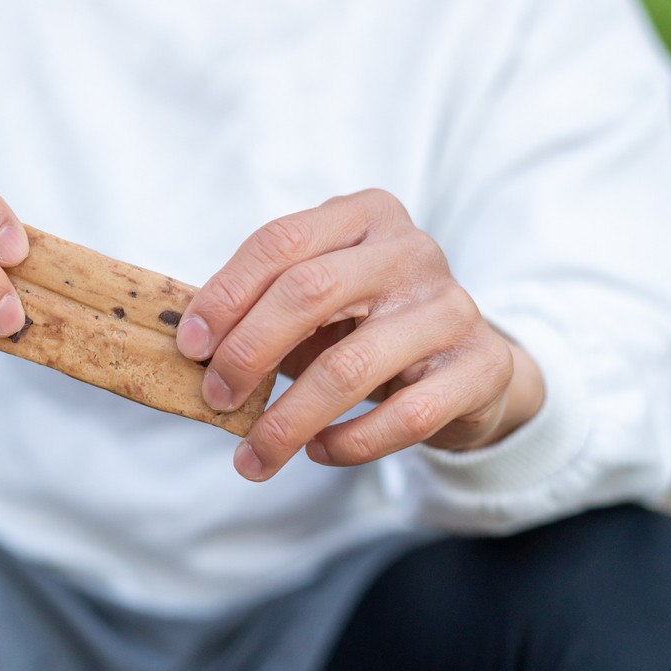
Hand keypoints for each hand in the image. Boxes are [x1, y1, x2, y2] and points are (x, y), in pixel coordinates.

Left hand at [176, 190, 544, 480]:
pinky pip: (404, 415)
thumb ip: (261, 308)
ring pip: (350, 366)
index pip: (280, 242)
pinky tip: (318, 452)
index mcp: (363, 215)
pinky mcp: (480, 366)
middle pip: (308, 292)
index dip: (225, 295)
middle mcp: (411, 250)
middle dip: (247, 353)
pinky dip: (349, 443)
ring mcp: (451, 306)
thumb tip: (191, 348)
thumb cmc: (368, 328)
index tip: (190, 347)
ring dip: (288, 420)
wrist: (468, 366)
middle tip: (216, 399)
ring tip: (254, 455)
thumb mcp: (318, 301)